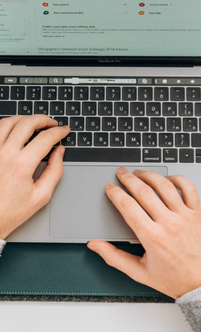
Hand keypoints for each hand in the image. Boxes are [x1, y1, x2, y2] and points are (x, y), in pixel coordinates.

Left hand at [0, 115, 69, 238]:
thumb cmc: (10, 212)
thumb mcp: (41, 195)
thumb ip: (55, 171)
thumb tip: (59, 152)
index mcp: (21, 165)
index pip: (45, 138)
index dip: (59, 131)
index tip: (64, 131)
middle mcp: (4, 154)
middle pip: (26, 123)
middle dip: (43, 119)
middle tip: (51, 123)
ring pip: (7, 122)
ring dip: (23, 119)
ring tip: (33, 123)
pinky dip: (5, 126)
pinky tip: (14, 131)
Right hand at [87, 168, 200, 298]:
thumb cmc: (175, 279)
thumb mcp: (140, 272)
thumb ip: (115, 257)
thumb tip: (96, 245)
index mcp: (152, 237)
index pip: (128, 206)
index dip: (115, 193)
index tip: (110, 188)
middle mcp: (169, 223)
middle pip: (144, 192)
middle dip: (129, 179)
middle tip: (122, 173)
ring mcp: (185, 217)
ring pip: (165, 186)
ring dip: (150, 176)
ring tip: (141, 173)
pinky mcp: (198, 214)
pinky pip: (190, 190)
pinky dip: (179, 180)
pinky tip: (169, 179)